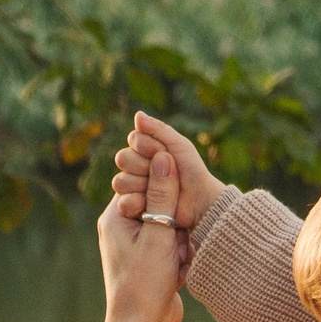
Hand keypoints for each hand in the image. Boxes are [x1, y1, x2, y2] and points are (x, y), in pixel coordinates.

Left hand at [96, 147, 186, 321]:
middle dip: (175, 222)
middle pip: (160, 202)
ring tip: (176, 264)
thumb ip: (163, 196)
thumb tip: (164, 157)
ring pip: (170, 224)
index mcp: (115, 217)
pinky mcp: (152, 260)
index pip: (141, 181)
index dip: (164, 188)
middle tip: (176, 243)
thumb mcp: (157, 236)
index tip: (177, 205)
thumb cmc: (144, 286)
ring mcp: (138, 245)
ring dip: (180, 242)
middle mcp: (123, 228)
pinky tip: (179, 273)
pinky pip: (173, 245)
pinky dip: (181, 256)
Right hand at [113, 111, 225, 234]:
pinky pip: (123, 200)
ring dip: (140, 182)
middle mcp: (138, 167)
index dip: (145, 145)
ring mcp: (136, 187)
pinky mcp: (136, 206)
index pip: (133, 139)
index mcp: (147, 149)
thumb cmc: (192, 170)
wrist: (200, 200)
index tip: (163, 151)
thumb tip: (137, 114)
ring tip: (159, 188)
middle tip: (163, 171)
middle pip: (123, 158)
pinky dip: (137, 199)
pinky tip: (150, 201)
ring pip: (121, 180)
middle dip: (142, 164)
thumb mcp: (179, 145)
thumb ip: (158, 129)